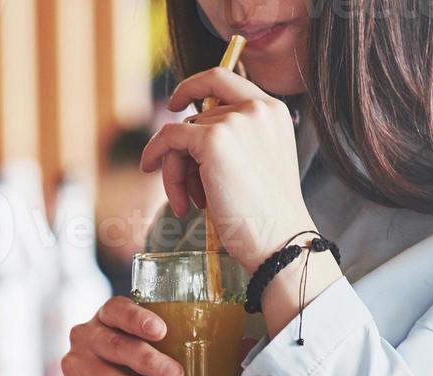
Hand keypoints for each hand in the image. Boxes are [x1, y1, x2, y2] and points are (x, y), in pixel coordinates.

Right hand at [61, 297, 190, 375]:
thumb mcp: (160, 359)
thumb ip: (190, 349)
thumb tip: (245, 344)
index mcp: (107, 319)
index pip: (116, 310)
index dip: (137, 319)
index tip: (162, 331)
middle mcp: (86, 340)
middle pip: (118, 348)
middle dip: (150, 363)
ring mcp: (77, 371)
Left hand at [141, 68, 313, 269]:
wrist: (278, 240)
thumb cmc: (267, 215)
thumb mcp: (257, 163)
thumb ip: (234, 139)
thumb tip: (183, 133)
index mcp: (273, 111)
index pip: (224, 79)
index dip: (194, 86)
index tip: (174, 105)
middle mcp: (257, 108)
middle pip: (197, 118)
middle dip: (186, 156)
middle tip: (193, 195)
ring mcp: (235, 121)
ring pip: (181, 134)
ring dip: (176, 171)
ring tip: (191, 204)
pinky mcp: (212, 140)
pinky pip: (168, 138)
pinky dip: (155, 155)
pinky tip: (154, 175)